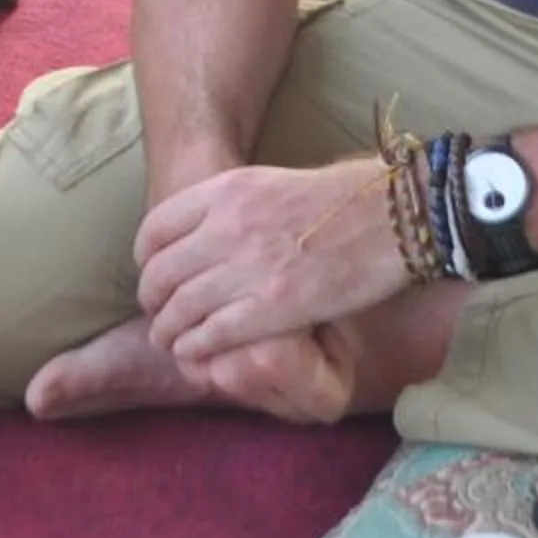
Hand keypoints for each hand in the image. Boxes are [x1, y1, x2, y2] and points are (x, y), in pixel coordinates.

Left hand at [134, 156, 402, 368]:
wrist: (392, 216)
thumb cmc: (341, 199)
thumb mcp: (270, 182)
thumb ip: (229, 206)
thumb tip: (197, 234)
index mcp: (225, 191)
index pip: (155, 230)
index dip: (145, 260)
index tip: (152, 275)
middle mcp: (228, 227)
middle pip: (160, 274)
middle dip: (152, 301)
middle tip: (158, 315)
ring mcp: (248, 268)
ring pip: (180, 309)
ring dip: (168, 331)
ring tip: (171, 341)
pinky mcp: (273, 308)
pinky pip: (212, 334)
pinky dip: (196, 348)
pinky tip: (196, 354)